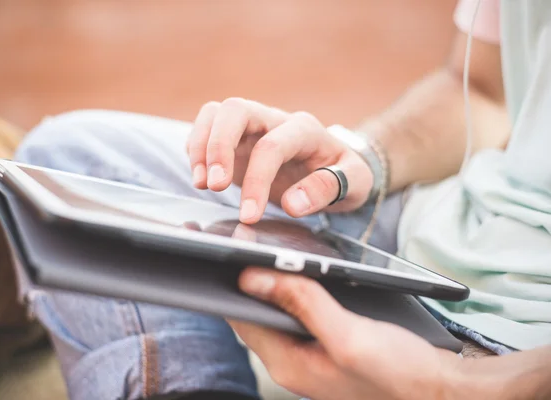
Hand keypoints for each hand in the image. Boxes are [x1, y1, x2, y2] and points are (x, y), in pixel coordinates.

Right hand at [186, 98, 373, 222]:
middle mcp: (274, 120)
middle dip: (218, 147)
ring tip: (201, 183)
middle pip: (235, 110)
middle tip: (213, 186)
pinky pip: (207, 128)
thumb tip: (292, 204)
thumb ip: (328, 189)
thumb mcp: (355, 183)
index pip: (272, 145)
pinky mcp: (236, 140)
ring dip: (200, 146)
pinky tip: (201, 176)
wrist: (338, 167)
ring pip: (215, 113)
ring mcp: (252, 127)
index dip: (257, 180)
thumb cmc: (346, 174)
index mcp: (305, 130)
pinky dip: (196, 149)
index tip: (249, 215)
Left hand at [229, 268, 462, 399]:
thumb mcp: (349, 335)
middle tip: (248, 241)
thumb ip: (302, 304)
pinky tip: (302, 273)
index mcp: (288, 363)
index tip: (225, 249)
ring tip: (269, 251)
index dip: (229, 283)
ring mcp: (308, 354)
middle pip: (255, 314)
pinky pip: (297, 314)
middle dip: (248, 279)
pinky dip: (294, 291)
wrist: (438, 388)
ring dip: (272, 283)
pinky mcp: (324, 345)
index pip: (241, 318)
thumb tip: (253, 277)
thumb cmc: (399, 371)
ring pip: (276, 312)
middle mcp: (292, 360)